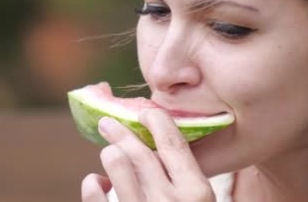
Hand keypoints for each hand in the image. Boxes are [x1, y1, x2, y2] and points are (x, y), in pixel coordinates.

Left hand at [81, 109, 214, 200]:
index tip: (145, 113)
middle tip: (108, 122)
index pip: (173, 143)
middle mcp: (169, 201)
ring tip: (109, 152)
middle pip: (140, 150)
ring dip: (110, 153)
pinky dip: (92, 185)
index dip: (157, 121)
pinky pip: (94, 195)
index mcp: (197, 193)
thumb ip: (215, 187)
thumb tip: (214, 158)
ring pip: (116, 162)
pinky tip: (97, 182)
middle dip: (122, 131)